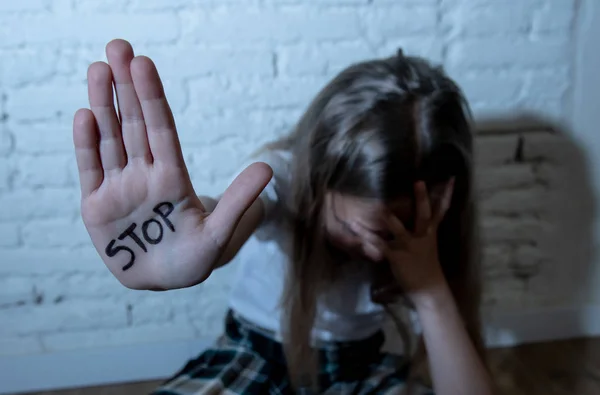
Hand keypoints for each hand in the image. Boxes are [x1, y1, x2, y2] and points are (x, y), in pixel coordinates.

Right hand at [73, 39, 271, 289]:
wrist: (164, 280)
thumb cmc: (195, 257)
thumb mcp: (219, 234)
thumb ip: (237, 202)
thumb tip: (267, 167)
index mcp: (172, 177)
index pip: (161, 130)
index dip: (152, 98)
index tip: (144, 65)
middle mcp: (145, 174)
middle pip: (134, 125)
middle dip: (126, 88)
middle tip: (119, 47)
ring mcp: (120, 187)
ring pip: (110, 140)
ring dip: (103, 105)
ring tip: (99, 69)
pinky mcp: (97, 205)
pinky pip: (91, 170)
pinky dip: (86, 145)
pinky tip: (85, 116)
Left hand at [352, 179, 454, 302]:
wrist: (429, 289)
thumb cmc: (427, 268)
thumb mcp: (427, 247)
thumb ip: (420, 233)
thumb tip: (415, 222)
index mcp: (431, 233)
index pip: (441, 211)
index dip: (446, 196)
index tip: (451, 179)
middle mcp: (422, 236)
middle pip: (423, 213)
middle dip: (421, 197)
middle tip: (419, 181)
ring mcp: (409, 245)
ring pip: (397, 226)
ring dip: (386, 216)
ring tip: (378, 205)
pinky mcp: (397, 256)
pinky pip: (380, 244)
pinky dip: (367, 236)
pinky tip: (357, 229)